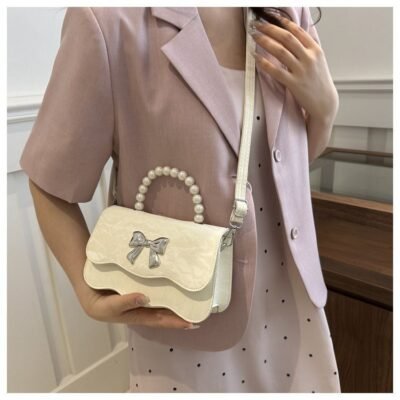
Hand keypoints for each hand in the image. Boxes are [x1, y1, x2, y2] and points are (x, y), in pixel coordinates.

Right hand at [75, 281, 196, 329]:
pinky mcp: (139, 281)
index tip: (191, 322)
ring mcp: (141, 293)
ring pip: (161, 297)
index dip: (174, 321)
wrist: (84, 281)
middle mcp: (140, 305)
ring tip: (192, 296)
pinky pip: (155, 284)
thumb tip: (145, 298)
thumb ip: (124, 303)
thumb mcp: (106, 306)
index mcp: (134, 315)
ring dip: (175, 298)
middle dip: (179, 313)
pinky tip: (175, 278)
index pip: (158, 319)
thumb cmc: (94, 299)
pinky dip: (166, 283)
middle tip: (199, 312)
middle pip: (163, 311)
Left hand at [249, 16, 338, 122]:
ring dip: (265, 41)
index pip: (297, 31)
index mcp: (315, 49)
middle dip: (270, 28)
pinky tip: (256, 57)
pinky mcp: (294, 84)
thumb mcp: (318, 60)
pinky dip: (264, 63)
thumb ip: (308, 47)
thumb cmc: (319, 81)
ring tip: (254, 36)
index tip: (271, 17)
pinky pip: (276, 71)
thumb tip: (296, 32)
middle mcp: (309, 58)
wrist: (324, 102)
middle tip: (257, 24)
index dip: (282, 22)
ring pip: (280, 51)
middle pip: (286, 38)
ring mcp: (301, 71)